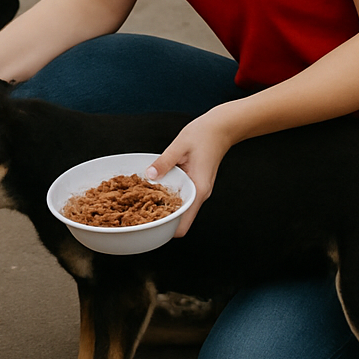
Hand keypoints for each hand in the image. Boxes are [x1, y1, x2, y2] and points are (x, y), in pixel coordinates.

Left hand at [144, 108, 243, 236]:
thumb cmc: (203, 135)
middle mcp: (200, 194)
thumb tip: (149, 175)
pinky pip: (180, 196)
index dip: (167, 230)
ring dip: (163, 208)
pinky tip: (152, 190)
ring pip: (179, 208)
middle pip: (180, 219)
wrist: (221, 128)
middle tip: (138, 217)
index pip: (184, 223)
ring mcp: (198, 189)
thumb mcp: (179, 146)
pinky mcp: (194, 183)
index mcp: (198, 189)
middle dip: (161, 220)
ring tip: (140, 205)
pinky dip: (167, 196)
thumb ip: (164, 162)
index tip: (149, 228)